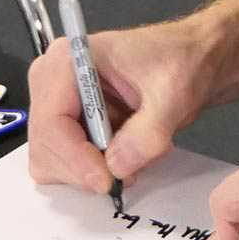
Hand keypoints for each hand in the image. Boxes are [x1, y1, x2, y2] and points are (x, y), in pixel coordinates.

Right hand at [24, 18, 212, 193]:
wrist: (193, 58)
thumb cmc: (180, 62)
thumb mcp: (173, 94)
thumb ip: (147, 132)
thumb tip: (116, 168)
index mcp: (67, 61)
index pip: (51, 122)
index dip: (76, 158)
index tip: (109, 181)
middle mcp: (50, 81)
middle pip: (45, 147)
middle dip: (85, 168)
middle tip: (130, 172)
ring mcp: (55, 104)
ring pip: (51, 161)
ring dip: (90, 171)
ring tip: (134, 155)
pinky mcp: (66, 124)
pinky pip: (65, 163)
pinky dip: (93, 170)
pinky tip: (125, 152)